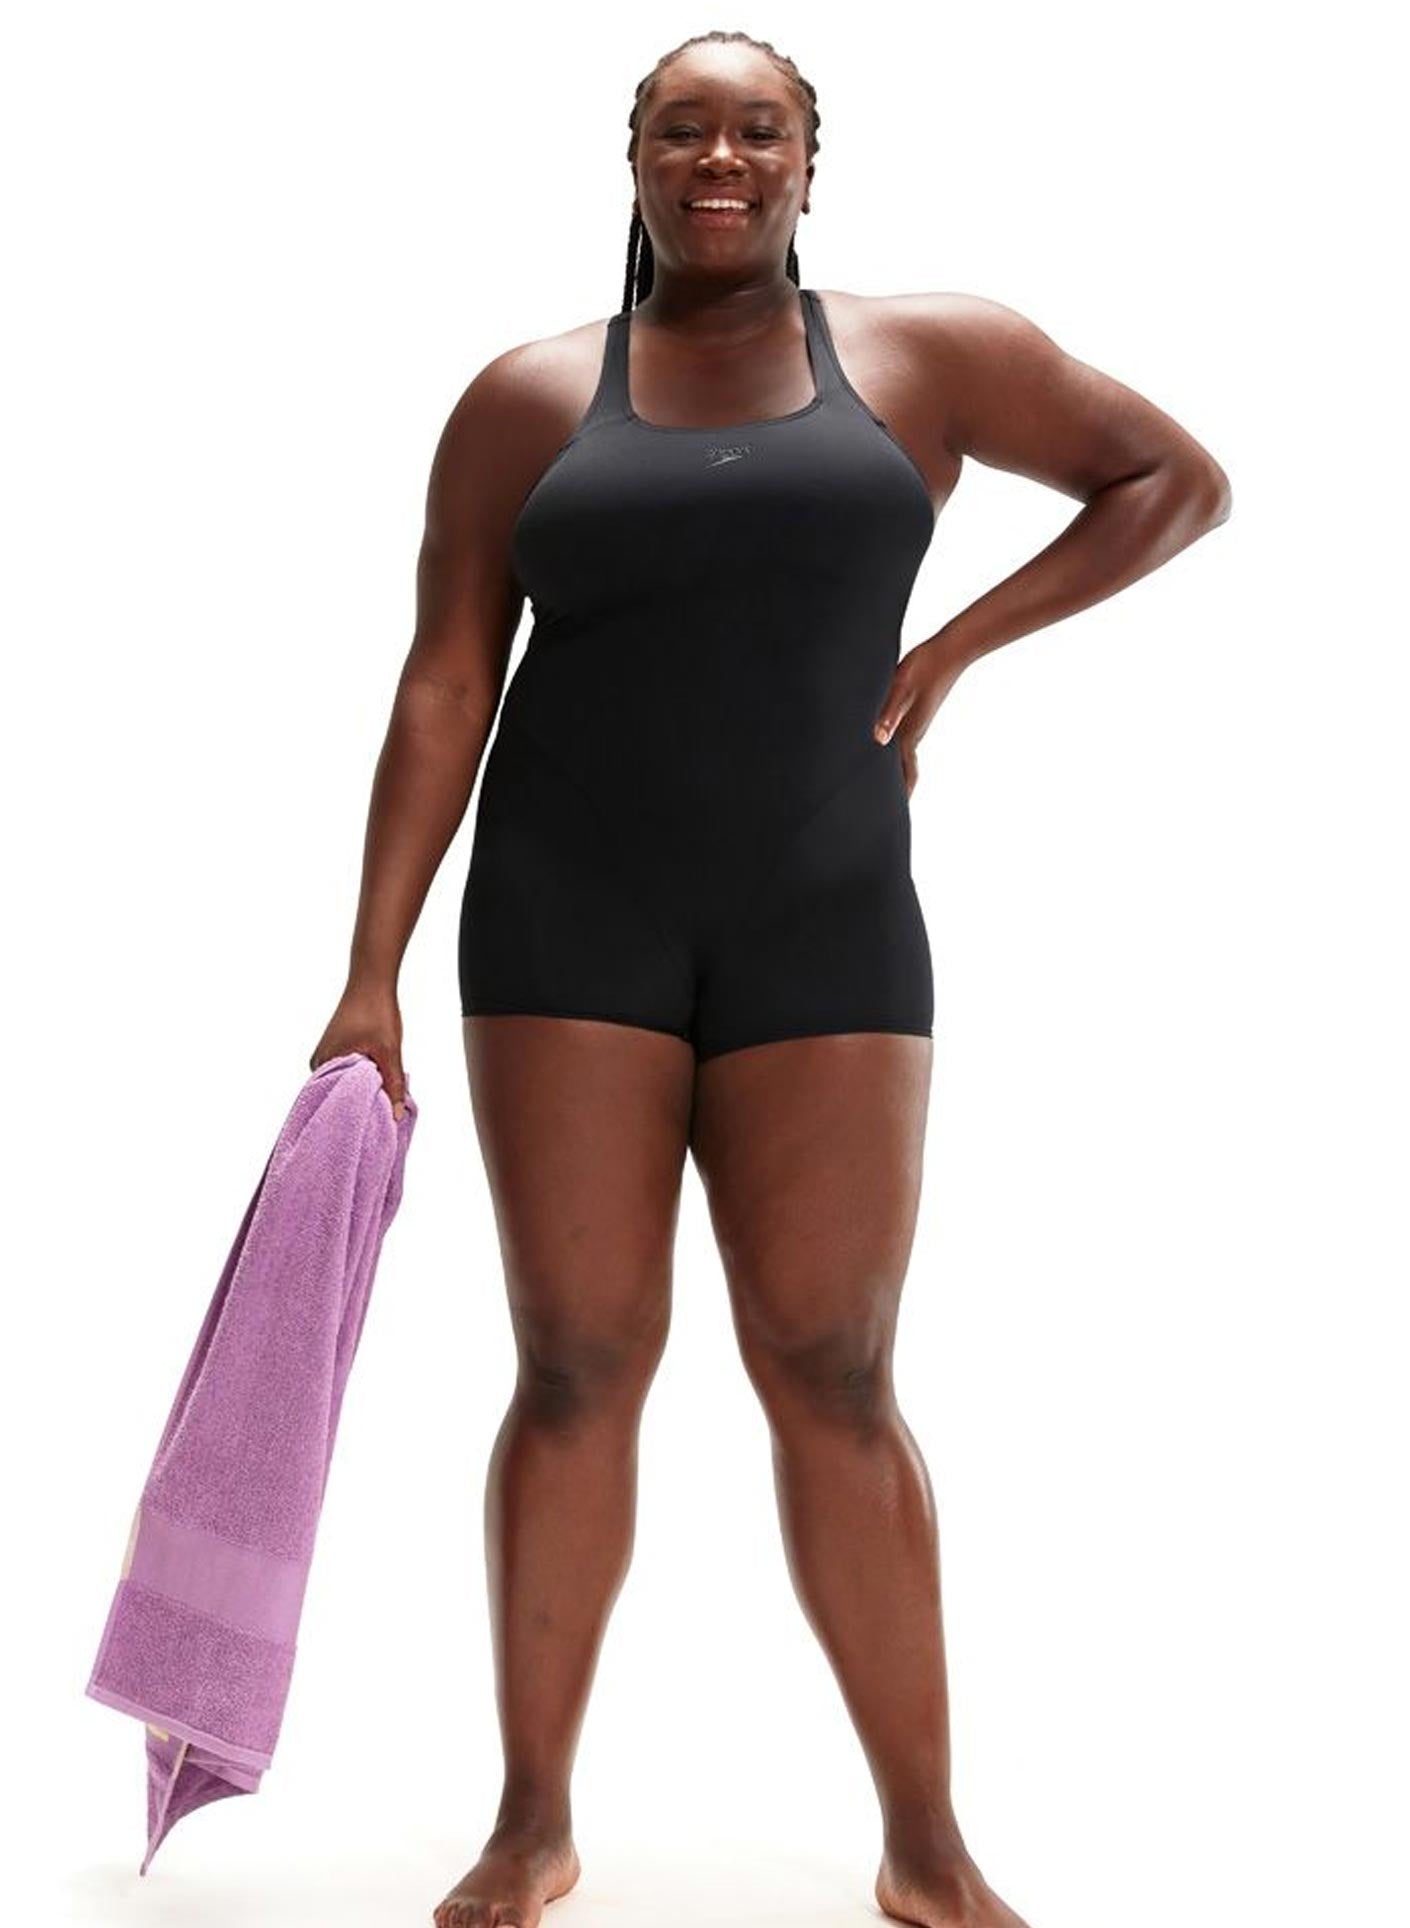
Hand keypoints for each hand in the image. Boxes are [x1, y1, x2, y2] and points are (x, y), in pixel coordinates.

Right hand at [308, 980, 406, 1120]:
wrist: (371, 981)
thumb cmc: (376, 1011)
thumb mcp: (389, 1051)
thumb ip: (393, 1084)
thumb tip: (397, 1115)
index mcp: (325, 1064)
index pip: (338, 1102)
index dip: (357, 1113)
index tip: (374, 1126)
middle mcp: (320, 1063)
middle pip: (343, 1094)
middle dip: (363, 1103)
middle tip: (382, 1117)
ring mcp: (327, 1056)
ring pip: (349, 1083)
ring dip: (365, 1089)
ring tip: (382, 1100)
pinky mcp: (336, 1050)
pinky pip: (349, 1072)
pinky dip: (364, 1078)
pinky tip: (379, 1082)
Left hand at [872, 636, 971, 797]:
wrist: (951, 650)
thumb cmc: (925, 666)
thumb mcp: (902, 687)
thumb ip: (889, 712)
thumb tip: (878, 741)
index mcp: (909, 733)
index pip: (903, 774)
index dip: (899, 796)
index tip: (892, 817)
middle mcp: (912, 734)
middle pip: (902, 771)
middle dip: (895, 791)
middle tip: (881, 812)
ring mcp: (915, 726)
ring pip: (901, 758)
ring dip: (893, 774)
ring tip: (879, 789)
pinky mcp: (914, 715)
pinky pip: (901, 743)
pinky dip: (893, 755)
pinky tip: (882, 751)